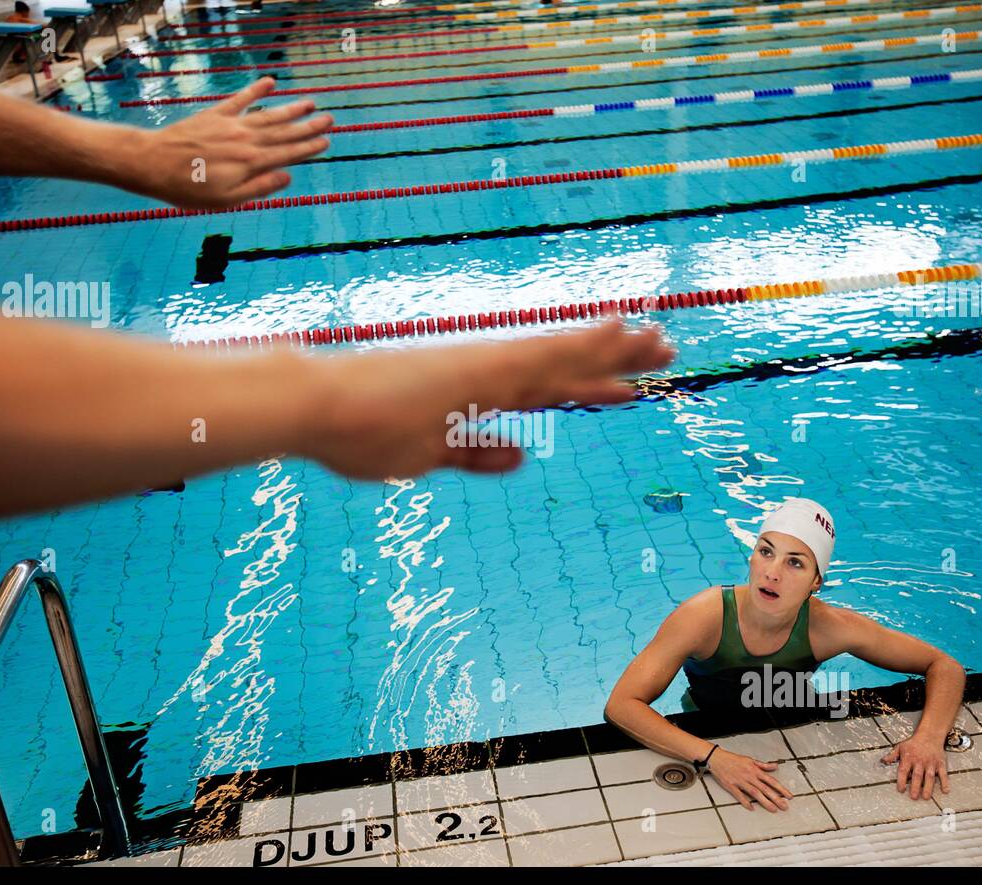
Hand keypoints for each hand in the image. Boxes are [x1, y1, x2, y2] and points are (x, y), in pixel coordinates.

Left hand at [119, 78, 331, 208]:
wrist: (154, 163)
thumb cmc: (190, 189)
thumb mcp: (227, 199)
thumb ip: (259, 187)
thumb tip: (287, 176)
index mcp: (251, 163)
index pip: (288, 154)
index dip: (309, 147)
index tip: (326, 141)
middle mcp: (246, 140)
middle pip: (283, 132)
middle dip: (308, 126)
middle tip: (328, 119)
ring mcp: (231, 125)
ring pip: (268, 115)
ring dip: (291, 109)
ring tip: (310, 103)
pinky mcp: (215, 115)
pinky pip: (240, 100)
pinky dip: (256, 91)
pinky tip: (270, 82)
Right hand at [296, 318, 674, 479]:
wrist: (318, 406)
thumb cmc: (358, 431)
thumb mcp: (429, 455)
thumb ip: (474, 453)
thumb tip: (519, 458)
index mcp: (477, 397)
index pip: (545, 391)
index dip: (588, 384)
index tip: (626, 385)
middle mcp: (490, 377)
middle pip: (565, 368)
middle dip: (615, 362)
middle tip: (663, 349)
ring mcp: (489, 368)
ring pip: (566, 355)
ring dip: (615, 348)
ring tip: (661, 339)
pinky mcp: (484, 364)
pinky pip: (547, 351)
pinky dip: (587, 341)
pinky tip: (620, 329)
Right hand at [706, 749, 792, 811]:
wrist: (717, 758)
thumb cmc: (733, 759)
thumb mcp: (750, 759)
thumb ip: (763, 765)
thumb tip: (775, 766)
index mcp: (754, 770)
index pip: (771, 780)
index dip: (781, 788)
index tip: (789, 796)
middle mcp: (749, 776)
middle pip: (765, 788)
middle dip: (776, 798)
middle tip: (784, 806)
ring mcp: (740, 781)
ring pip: (754, 793)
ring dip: (765, 802)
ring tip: (773, 809)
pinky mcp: (731, 786)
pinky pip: (739, 795)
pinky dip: (745, 801)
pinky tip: (752, 808)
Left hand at [881, 735, 949, 799]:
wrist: (929, 735)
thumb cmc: (914, 742)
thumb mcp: (900, 746)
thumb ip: (892, 755)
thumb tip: (883, 761)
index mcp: (908, 758)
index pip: (903, 771)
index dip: (901, 781)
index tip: (901, 790)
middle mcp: (920, 761)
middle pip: (917, 776)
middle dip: (916, 787)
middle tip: (914, 797)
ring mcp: (931, 763)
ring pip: (929, 777)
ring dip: (928, 788)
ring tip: (926, 797)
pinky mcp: (940, 763)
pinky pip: (943, 774)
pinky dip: (945, 782)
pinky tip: (945, 791)